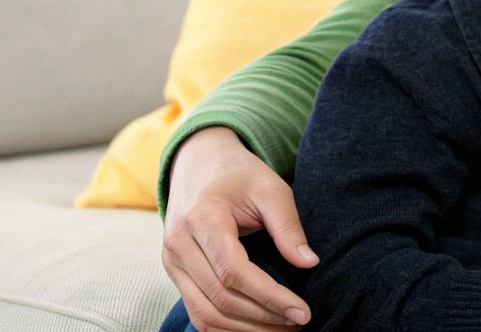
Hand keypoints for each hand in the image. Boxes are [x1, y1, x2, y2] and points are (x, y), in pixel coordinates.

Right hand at [161, 126, 316, 330]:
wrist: (199, 164)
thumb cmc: (240, 175)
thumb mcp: (270, 188)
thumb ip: (288, 226)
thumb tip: (309, 263)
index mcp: (202, 218)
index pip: (233, 271)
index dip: (270, 296)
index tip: (303, 311)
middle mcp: (178, 244)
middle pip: (220, 298)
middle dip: (263, 317)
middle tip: (300, 323)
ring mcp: (171, 262)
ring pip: (205, 314)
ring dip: (245, 330)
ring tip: (283, 329)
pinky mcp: (175, 274)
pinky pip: (197, 312)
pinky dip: (226, 328)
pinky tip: (256, 329)